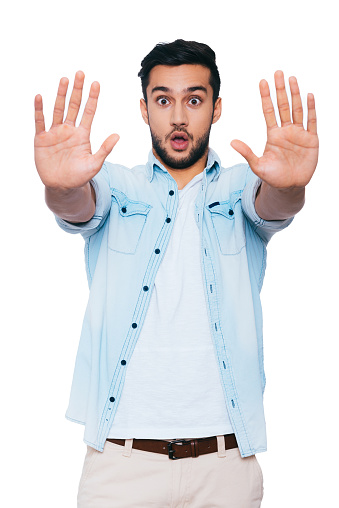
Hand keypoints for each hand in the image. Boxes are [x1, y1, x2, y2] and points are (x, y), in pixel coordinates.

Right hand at [34, 71, 118, 189]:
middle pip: (73, 106)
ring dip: (61, 95)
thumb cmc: (79, 176)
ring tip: (65, 80)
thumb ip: (105, 149)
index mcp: (82, 134)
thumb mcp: (95, 164)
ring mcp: (55, 133)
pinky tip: (40, 97)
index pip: (89, 112)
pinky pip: (40, 121)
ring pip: (58, 109)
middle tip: (81, 74)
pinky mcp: (41, 139)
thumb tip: (117, 135)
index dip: (92, 98)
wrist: (62, 186)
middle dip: (77, 90)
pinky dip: (39, 110)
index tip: (96, 83)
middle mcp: (69, 130)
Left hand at [231, 71, 318, 188]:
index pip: (268, 111)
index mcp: (273, 134)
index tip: (262, 82)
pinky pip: (312, 121)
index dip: (266, 97)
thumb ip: (246, 152)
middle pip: (283, 106)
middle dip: (280, 90)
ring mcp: (299, 134)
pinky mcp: (311, 140)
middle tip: (278, 73)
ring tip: (292, 79)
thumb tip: (232, 142)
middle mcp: (286, 131)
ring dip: (295, 94)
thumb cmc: (273, 176)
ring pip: (297, 109)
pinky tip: (309, 96)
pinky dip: (311, 109)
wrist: (289, 187)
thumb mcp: (257, 165)